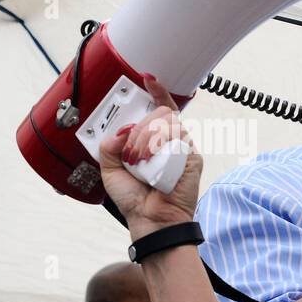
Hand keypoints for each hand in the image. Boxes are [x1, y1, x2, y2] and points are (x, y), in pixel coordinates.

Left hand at [98, 75, 201, 241]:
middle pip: (159, 114)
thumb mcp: (111, 171)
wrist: (151, 222)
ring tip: (138, 158)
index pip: (158, 110)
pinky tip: (151, 162)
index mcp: (153, 142)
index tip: (147, 79)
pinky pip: (177, 138)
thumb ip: (109, 148)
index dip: (156, 93)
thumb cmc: (136, 200)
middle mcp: (169, 142)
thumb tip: (120, 131)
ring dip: (146, 137)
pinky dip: (159, 147)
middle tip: (128, 145)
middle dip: (139, 126)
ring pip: (166, 123)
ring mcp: (182, 148)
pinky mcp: (192, 157)